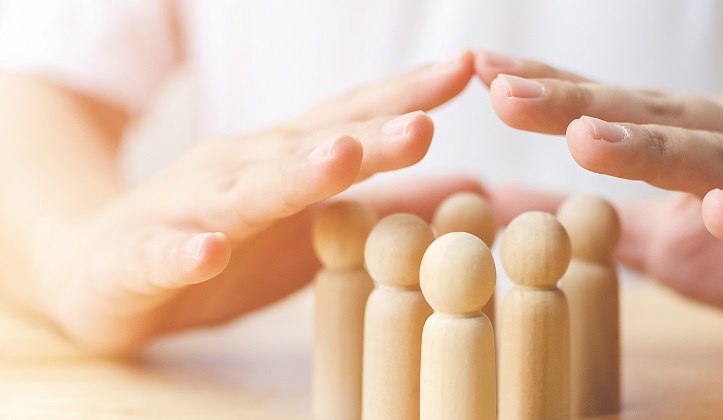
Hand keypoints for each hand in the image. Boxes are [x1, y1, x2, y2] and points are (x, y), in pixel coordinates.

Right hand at [33, 52, 477, 353]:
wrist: (101, 270)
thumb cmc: (222, 242)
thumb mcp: (313, 228)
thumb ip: (385, 205)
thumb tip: (473, 190)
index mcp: (281, 160)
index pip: (348, 119)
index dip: (403, 95)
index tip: (464, 70)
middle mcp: (239, 170)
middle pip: (309, 150)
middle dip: (368, 137)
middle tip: (424, 126)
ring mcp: (189, 209)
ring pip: (244, 192)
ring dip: (292, 176)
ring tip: (338, 160)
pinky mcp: (141, 257)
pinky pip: (165, 254)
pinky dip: (187, 252)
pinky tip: (210, 251)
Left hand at [476, 51, 722, 359]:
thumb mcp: (659, 238)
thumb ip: (590, 221)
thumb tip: (499, 209)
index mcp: (694, 136)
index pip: (611, 106)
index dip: (548, 89)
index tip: (480, 70)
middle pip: (648, 119)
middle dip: (575, 104)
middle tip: (504, 92)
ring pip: (712, 161)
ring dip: (649, 149)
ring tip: (585, 138)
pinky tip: (717, 210)